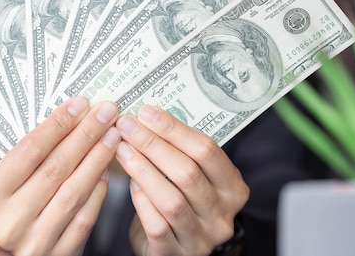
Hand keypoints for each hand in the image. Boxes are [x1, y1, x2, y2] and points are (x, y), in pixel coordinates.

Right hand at [0, 97, 120, 255]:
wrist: (2, 246)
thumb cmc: (6, 201)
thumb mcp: (3, 176)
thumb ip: (32, 152)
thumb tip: (75, 114)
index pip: (30, 151)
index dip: (58, 124)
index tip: (80, 103)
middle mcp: (9, 222)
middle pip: (55, 169)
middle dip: (85, 136)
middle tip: (106, 112)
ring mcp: (34, 243)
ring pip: (74, 192)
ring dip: (97, 159)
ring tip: (112, 136)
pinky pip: (85, 218)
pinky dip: (99, 190)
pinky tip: (106, 168)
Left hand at [114, 105, 248, 255]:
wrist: (175, 248)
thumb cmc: (182, 202)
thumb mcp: (193, 177)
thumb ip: (180, 152)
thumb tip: (147, 116)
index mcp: (232, 188)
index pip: (206, 151)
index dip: (174, 129)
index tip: (146, 112)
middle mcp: (221, 215)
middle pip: (188, 172)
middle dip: (153, 144)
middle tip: (127, 126)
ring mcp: (200, 238)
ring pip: (172, 200)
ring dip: (143, 169)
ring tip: (122, 149)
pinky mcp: (175, 254)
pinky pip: (157, 226)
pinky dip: (141, 201)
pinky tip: (128, 183)